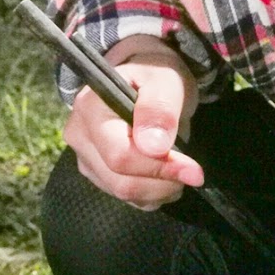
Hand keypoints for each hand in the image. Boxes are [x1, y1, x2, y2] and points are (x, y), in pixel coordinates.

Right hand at [63, 40, 202, 208]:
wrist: (144, 81)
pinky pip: (125, 198)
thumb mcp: (165, 81)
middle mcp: (79, 136)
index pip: (119, 155)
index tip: (194, 170)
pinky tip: (164, 175)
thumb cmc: (154, 77)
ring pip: (123, 194)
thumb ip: (159, 108)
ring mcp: (85, 158)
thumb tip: (154, 147)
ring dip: (160, 191)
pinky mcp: (96, 174)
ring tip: (180, 170)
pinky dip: (151, 194)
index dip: (158, 168)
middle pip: (120, 181)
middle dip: (162, 183)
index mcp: (90, 108)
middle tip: (192, 172)